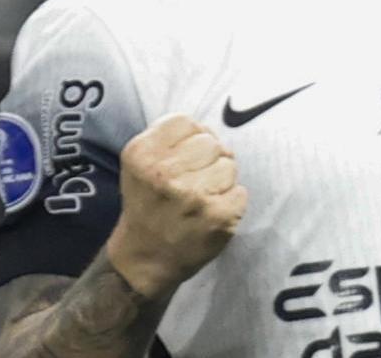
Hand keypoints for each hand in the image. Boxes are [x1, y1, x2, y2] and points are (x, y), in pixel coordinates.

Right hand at [104, 114, 247, 298]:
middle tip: (194, 182)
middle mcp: (164, 173)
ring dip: (221, 181)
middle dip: (208, 159)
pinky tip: (211, 214)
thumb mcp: (140, 164)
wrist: (145, 258)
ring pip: (229, 165)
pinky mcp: (217, 217)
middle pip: (211, 142)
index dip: (190, 138)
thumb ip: (169, 138)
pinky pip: (240, 192)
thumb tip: (209, 131)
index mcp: (142, 154)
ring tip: (201, 200)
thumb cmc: (147, 204)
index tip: (183, 159)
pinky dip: (231, 203)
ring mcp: (192, 196)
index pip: (186, 122)